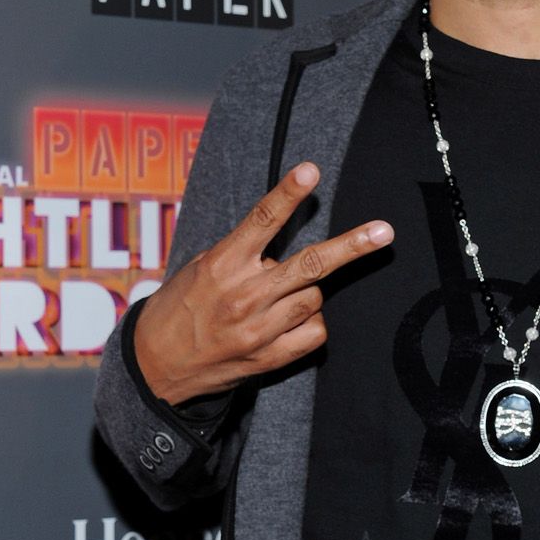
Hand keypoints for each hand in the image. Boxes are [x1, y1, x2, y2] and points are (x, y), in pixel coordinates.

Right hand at [133, 162, 393, 405]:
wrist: (155, 368)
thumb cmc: (179, 309)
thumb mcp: (200, 268)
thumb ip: (241, 252)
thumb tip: (281, 240)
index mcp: (223, 265)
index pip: (261, 221)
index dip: (288, 194)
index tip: (310, 171)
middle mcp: (244, 295)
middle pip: (311, 264)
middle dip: (352, 246)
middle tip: (384, 231)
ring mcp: (259, 329)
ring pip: (315, 298)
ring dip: (307, 292)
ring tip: (277, 298)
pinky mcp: (269, 358)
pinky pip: (315, 332)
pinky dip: (309, 323)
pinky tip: (288, 322)